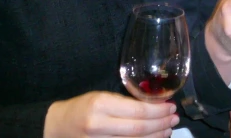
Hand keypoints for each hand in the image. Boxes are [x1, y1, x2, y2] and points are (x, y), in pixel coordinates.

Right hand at [43, 91, 178, 137]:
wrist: (56, 127)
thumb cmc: (82, 108)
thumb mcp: (101, 97)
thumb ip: (125, 102)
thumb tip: (155, 105)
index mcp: (100, 105)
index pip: (137, 110)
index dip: (158, 111)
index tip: (171, 107)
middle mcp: (98, 125)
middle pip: (138, 129)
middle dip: (161, 124)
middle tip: (174, 119)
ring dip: (156, 137)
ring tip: (168, 130)